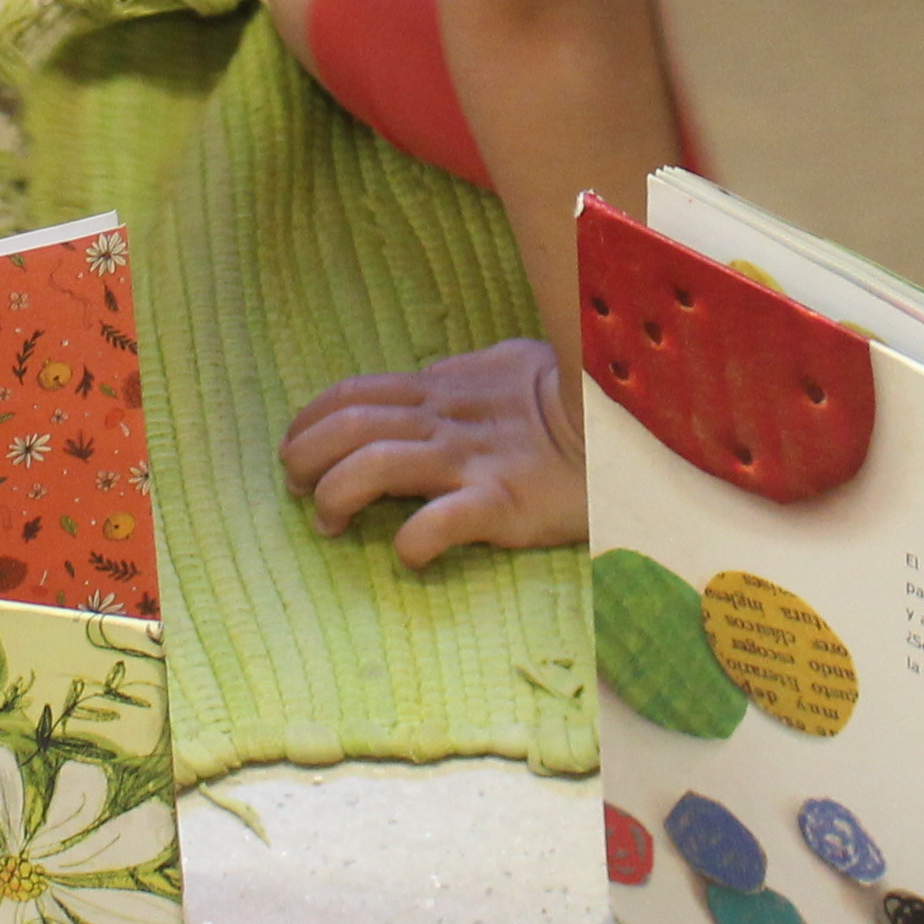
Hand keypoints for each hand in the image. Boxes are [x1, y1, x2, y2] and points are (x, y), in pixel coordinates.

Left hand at [278, 335, 586, 564]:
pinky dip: (410, 541)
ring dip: (335, 495)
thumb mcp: (507, 368)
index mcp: (442, 387)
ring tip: (329, 524)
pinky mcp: (503, 504)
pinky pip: (440, 522)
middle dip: (305, 457)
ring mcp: (472, 461)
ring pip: (374, 465)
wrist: (629, 424)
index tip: (293, 451)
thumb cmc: (570, 395)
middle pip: (347, 425)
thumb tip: (426, 378)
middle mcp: (445, 420)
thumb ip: (460, 377)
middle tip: (298, 491)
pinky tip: (405, 555)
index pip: (351, 392)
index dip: (307, 421)